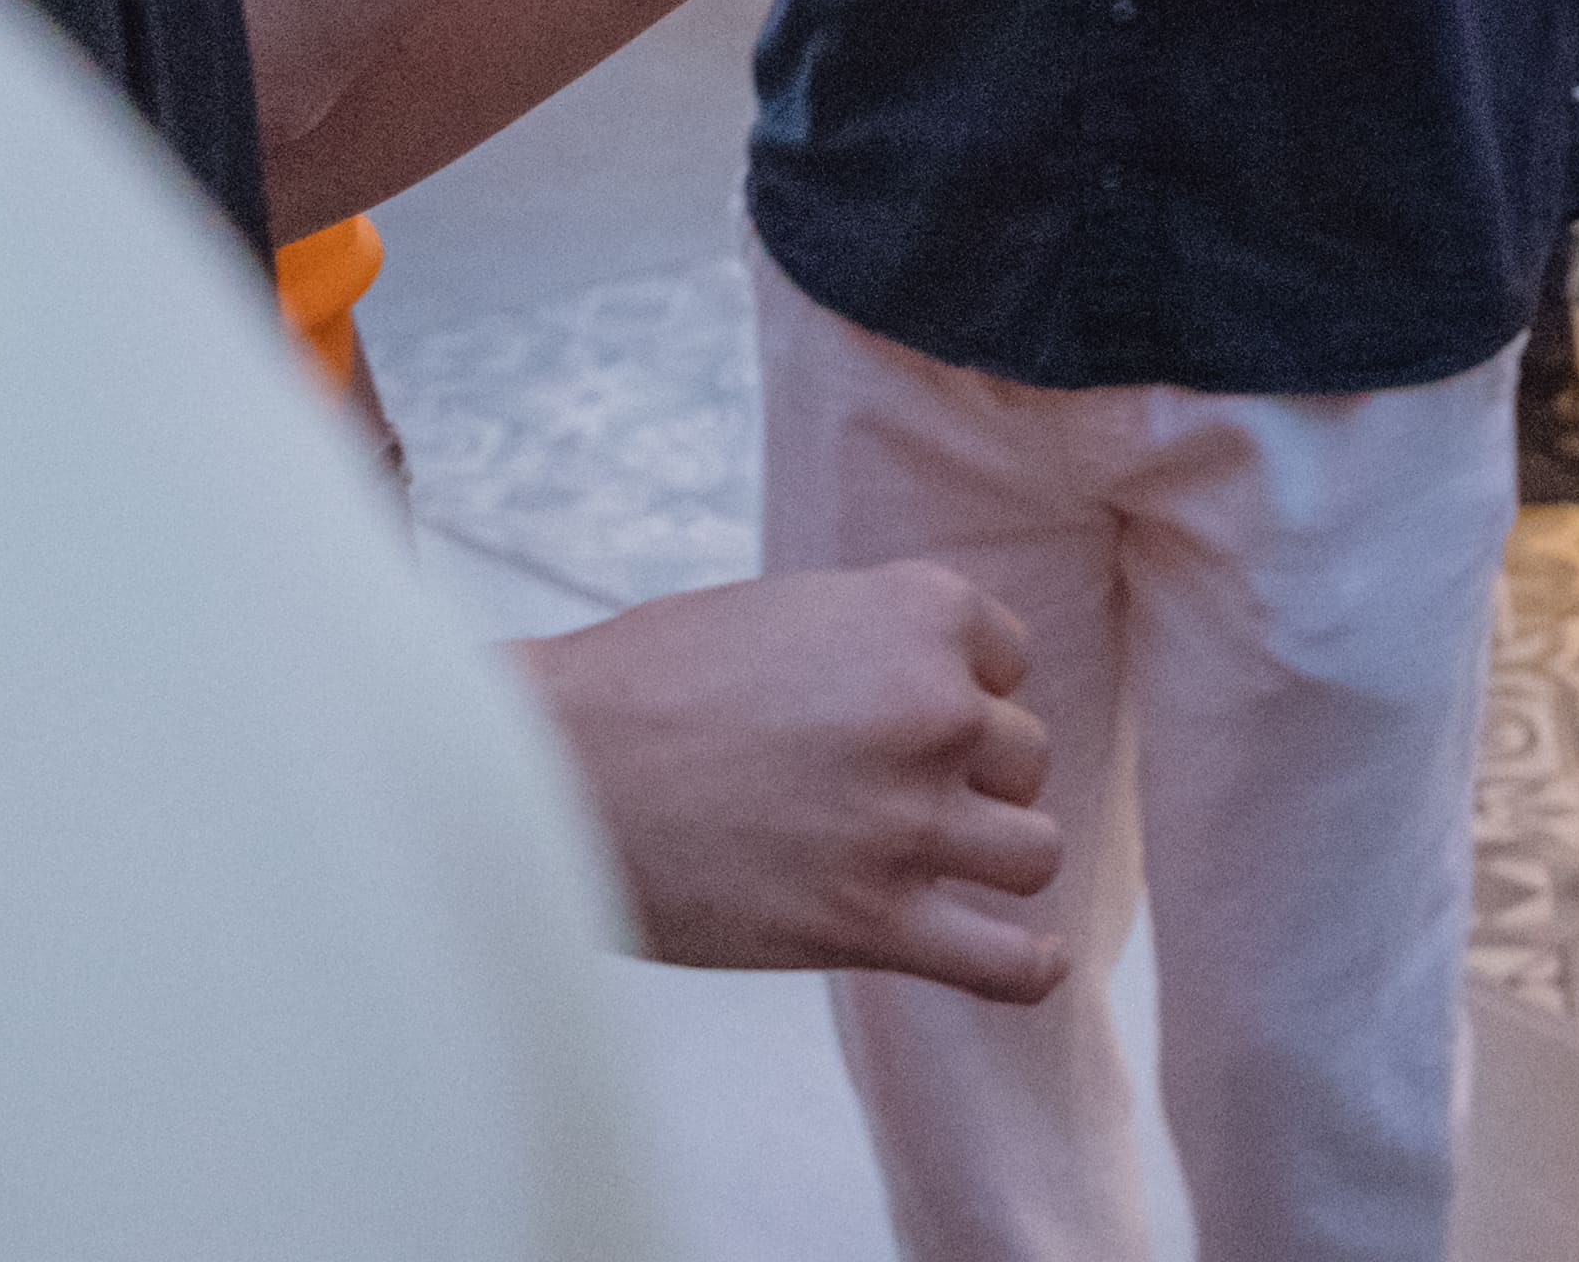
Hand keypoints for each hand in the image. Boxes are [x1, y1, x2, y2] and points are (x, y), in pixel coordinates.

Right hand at [519, 566, 1069, 997]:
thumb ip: (876, 644)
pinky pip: (1007, 964)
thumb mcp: (784, 615)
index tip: (887, 716)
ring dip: (988, 857)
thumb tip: (951, 694)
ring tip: (920, 861)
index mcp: (915, 612)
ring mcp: (906, 820)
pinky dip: (1028, 967)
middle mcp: (933, 707)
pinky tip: (1026, 959)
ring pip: (1034, 850)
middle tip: (869, 792)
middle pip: (1023, 756)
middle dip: (963, 775)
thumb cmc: (642, 687)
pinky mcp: (868, 923)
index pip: (1008, 660)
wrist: (544, 770)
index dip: (955, 690)